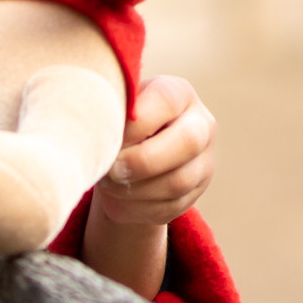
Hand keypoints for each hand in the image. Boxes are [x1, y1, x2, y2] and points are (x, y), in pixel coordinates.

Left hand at [90, 72, 213, 225]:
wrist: (129, 152)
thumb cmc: (116, 122)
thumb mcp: (114, 108)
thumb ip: (112, 112)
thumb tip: (99, 133)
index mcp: (179, 94)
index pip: (165, 101)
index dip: (133, 124)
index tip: (107, 137)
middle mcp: (201, 124)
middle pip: (187, 142)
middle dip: (141, 161)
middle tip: (110, 169)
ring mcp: (203, 161)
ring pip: (177, 182)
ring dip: (134, 189)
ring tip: (107, 183)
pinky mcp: (194, 193)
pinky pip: (168, 208)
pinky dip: (136, 208)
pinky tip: (117, 199)